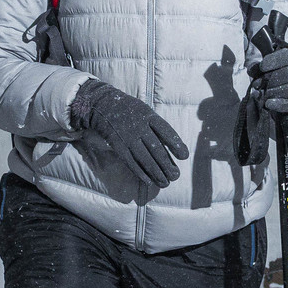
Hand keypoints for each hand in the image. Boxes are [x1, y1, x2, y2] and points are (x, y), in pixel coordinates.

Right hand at [69, 79, 187, 191]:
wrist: (103, 105)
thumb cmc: (130, 110)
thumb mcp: (145, 111)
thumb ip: (157, 126)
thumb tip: (174, 145)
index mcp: (149, 116)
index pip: (166, 131)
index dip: (176, 144)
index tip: (184, 156)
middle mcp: (139, 127)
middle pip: (157, 149)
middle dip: (167, 165)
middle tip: (175, 176)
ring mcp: (128, 138)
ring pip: (145, 159)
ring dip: (156, 173)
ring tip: (165, 182)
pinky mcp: (118, 146)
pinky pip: (131, 162)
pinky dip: (140, 173)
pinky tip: (148, 181)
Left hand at [249, 45, 287, 116]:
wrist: (282, 95)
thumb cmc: (271, 78)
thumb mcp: (263, 70)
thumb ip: (257, 67)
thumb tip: (251, 69)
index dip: (273, 61)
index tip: (262, 67)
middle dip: (270, 79)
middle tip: (258, 85)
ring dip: (274, 92)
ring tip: (264, 94)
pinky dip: (281, 104)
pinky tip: (268, 104)